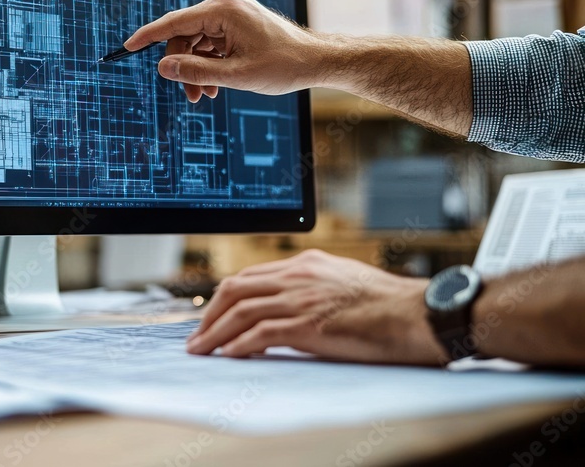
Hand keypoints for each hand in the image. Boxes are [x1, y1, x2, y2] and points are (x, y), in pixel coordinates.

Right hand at [124, 0, 322, 102]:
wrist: (316, 61)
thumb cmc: (284, 65)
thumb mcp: (236, 76)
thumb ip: (196, 71)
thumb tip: (164, 67)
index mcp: (223, 10)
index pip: (174, 22)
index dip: (148, 36)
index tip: (127, 46)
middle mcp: (225, 4)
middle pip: (185, 35)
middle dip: (183, 66)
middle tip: (192, 96)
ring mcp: (231, 12)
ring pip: (196, 42)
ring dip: (197, 68)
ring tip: (206, 94)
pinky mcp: (236, 21)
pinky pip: (210, 42)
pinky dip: (209, 62)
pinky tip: (216, 84)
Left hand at [187, 249, 446, 365]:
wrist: (420, 313)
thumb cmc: (390, 305)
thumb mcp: (343, 283)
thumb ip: (314, 290)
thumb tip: (291, 309)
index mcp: (306, 264)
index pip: (250, 276)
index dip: (226, 297)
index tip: (213, 315)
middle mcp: (298, 276)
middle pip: (235, 288)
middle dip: (210, 313)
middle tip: (198, 335)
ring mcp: (302, 298)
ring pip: (241, 310)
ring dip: (215, 332)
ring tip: (201, 349)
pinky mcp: (309, 323)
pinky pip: (261, 332)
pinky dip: (239, 344)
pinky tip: (228, 355)